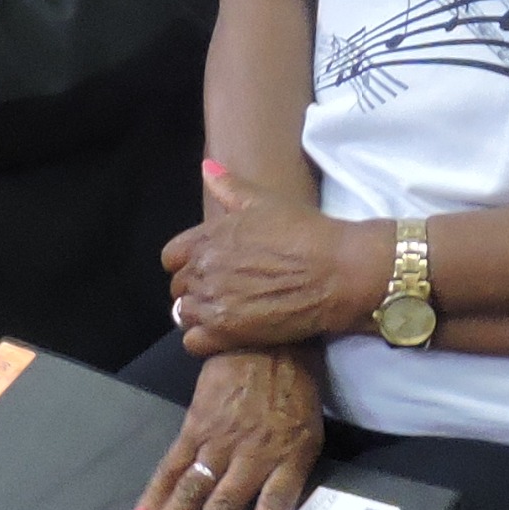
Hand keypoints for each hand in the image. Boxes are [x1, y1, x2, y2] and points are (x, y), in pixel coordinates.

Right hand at [129, 349, 323, 509]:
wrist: (268, 339)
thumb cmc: (294, 392)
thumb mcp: (308, 432)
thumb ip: (288, 473)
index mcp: (290, 456)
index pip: (275, 503)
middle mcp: (253, 452)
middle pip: (223, 507)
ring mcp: (220, 439)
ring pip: (190, 491)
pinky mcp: (196, 425)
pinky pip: (171, 465)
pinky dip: (154, 496)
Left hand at [161, 159, 381, 353]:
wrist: (336, 271)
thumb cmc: (304, 231)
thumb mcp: (266, 201)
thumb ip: (230, 186)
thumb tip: (207, 168)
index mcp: (208, 238)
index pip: (172, 256)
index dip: (187, 260)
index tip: (207, 265)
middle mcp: (204, 271)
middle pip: (179, 286)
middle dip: (195, 287)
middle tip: (223, 288)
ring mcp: (214, 304)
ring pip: (184, 314)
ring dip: (200, 313)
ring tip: (226, 310)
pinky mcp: (228, 333)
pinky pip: (194, 341)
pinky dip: (204, 338)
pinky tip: (226, 330)